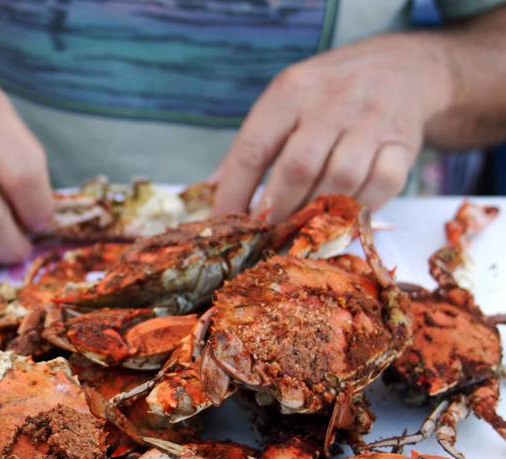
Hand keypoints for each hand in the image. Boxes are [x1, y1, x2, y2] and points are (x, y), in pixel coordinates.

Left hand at [213, 33, 451, 221]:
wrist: (401, 70)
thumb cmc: (328, 96)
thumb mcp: (284, 104)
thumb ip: (250, 149)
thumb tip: (210, 192)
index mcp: (291, 91)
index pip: (254, 147)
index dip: (235, 192)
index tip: (226, 222)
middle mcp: (331, 102)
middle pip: (298, 168)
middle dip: (277, 210)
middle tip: (265, 235)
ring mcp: (371, 122)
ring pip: (340, 181)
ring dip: (315, 216)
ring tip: (298, 233)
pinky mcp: (403, 144)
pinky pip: (380, 187)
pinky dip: (357, 211)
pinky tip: (340, 219)